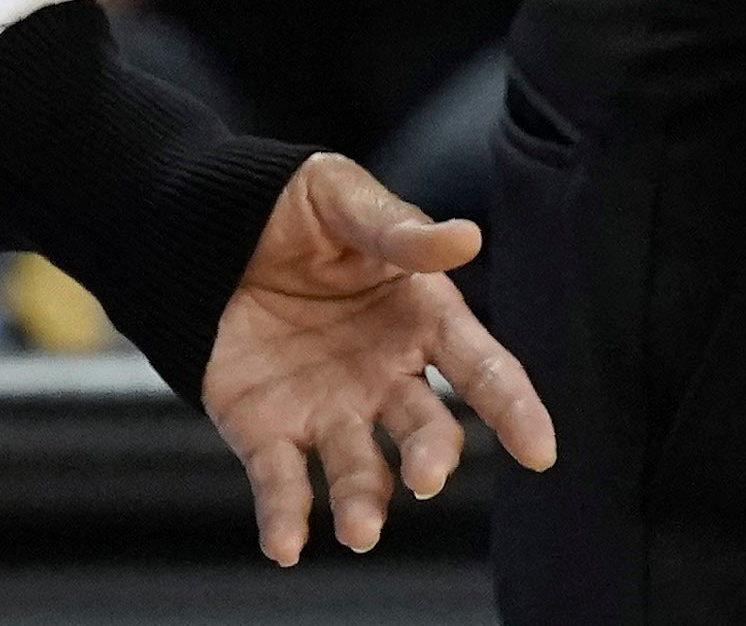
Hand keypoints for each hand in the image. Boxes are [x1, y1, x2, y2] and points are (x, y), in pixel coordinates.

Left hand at [199, 151, 556, 565]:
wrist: (206, 225)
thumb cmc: (293, 206)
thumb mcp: (344, 199)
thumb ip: (399, 231)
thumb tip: (466, 237)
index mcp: (420, 318)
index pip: (482, 369)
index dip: (515, 408)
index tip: (540, 450)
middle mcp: (384, 376)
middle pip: (427, 430)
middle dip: (433, 458)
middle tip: (427, 476)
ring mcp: (328, 409)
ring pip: (361, 471)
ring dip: (365, 505)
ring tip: (360, 530)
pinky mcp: (267, 430)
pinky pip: (283, 484)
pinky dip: (286, 519)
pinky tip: (286, 546)